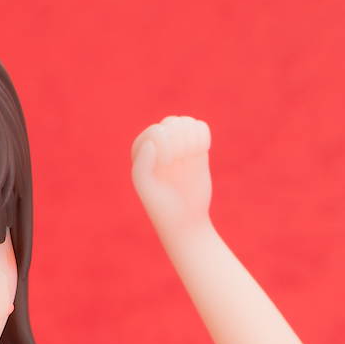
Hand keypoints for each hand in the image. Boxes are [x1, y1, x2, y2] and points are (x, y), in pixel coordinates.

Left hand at [131, 114, 212, 236]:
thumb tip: (150, 143)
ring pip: (186, 122)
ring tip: (191, 156)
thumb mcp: (147, 189)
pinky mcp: (196, 149)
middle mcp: (158, 144)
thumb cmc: (163, 207)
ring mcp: (178, 145)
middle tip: (180, 162)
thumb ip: (142, 166)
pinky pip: (200, 127)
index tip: (167, 167)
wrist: (186, 222)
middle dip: (180, 142)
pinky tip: (201, 152)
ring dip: (191, 138)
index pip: (157, 132)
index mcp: (141, 150)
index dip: (166, 148)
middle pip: (172, 122)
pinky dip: (203, 135)